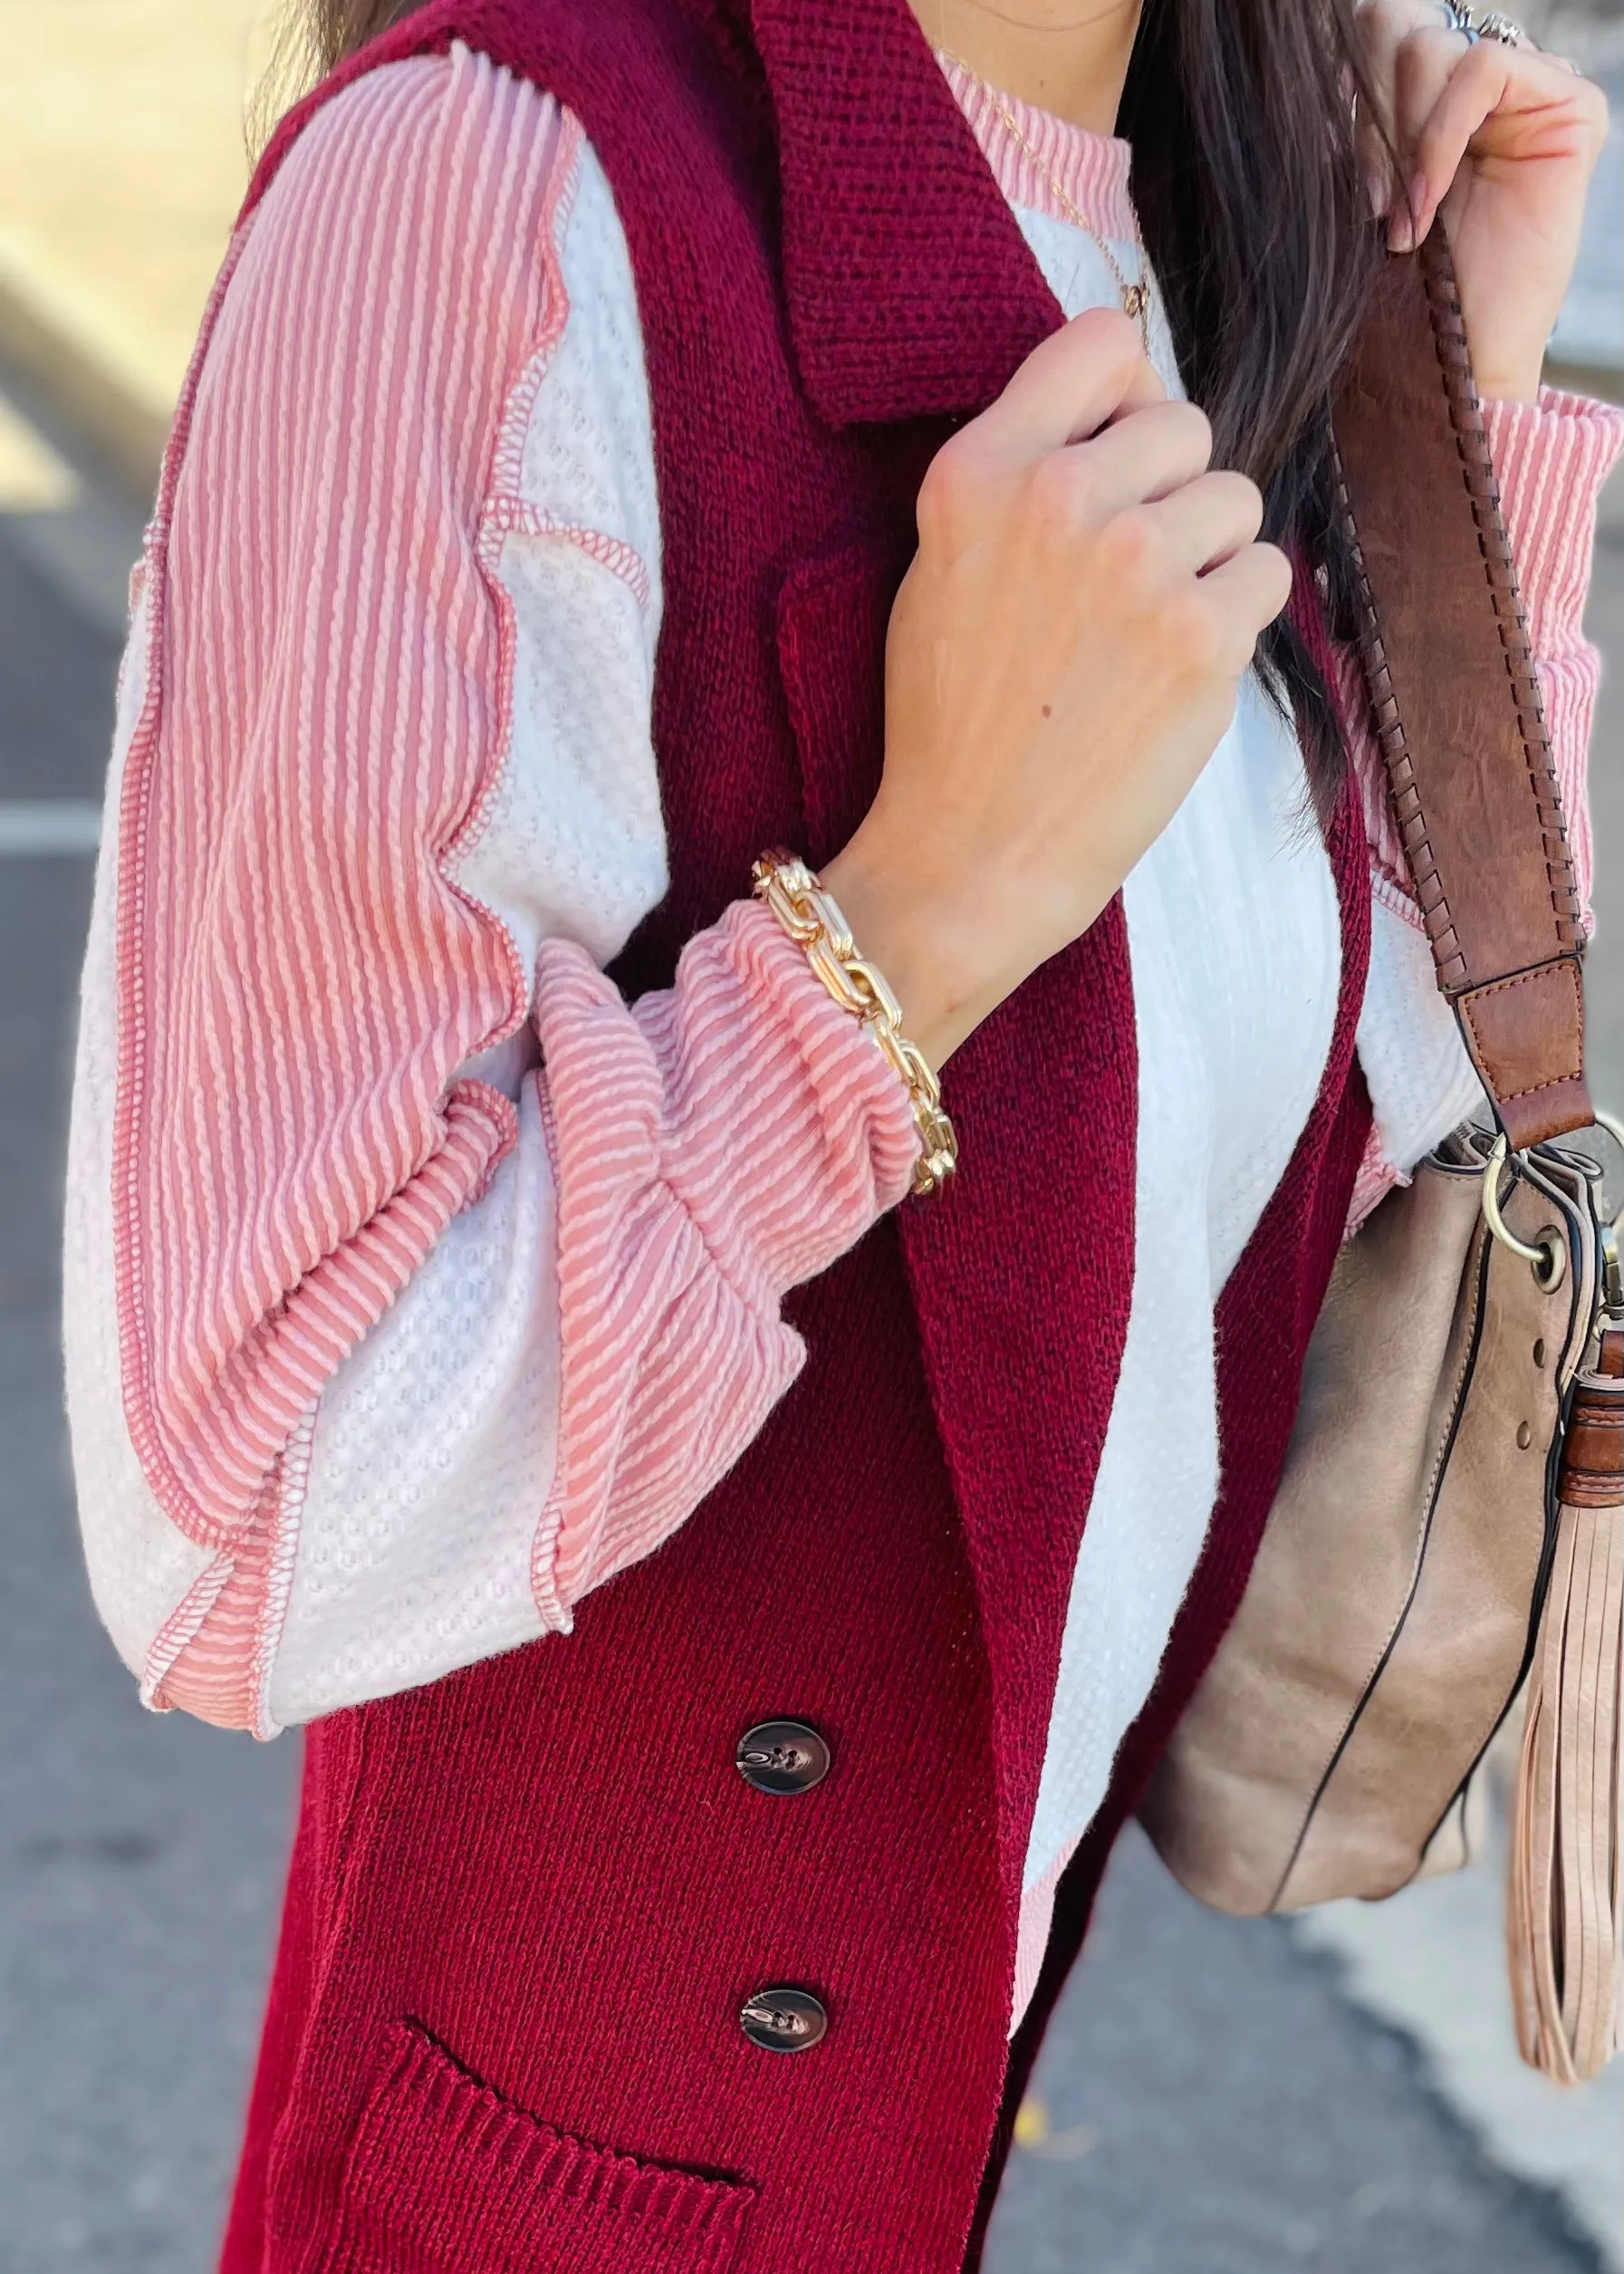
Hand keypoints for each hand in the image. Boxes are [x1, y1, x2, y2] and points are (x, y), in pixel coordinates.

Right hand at [821, 310, 1291, 1069]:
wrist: (968, 856)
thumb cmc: (951, 725)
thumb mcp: (941, 568)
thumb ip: (1017, 478)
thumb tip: (1123, 415)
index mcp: (978, 471)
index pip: (1103, 346)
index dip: (1123, 403)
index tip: (1114, 461)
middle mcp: (1058, 498)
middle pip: (1185, 425)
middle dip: (1171, 494)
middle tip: (1122, 586)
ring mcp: (1136, 563)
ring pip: (1237, 500)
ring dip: (1210, 561)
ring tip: (1144, 637)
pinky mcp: (1201, 635)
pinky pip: (1268, 576)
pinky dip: (1236, 624)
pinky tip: (1173, 675)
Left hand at [1356, 1, 1610, 401]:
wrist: (1454, 360)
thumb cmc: (1405, 290)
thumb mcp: (1362, 189)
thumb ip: (1354, 119)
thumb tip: (1317, 55)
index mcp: (1425, 94)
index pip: (1372, 29)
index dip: (1343, 93)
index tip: (1348, 189)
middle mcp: (1477, 82)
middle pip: (1395, 20)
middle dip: (1370, 117)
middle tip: (1374, 203)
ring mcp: (1528, 88)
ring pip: (1432, 43)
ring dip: (1401, 140)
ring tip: (1403, 218)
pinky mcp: (1570, 104)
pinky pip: (1484, 67)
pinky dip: (1441, 135)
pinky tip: (1429, 199)